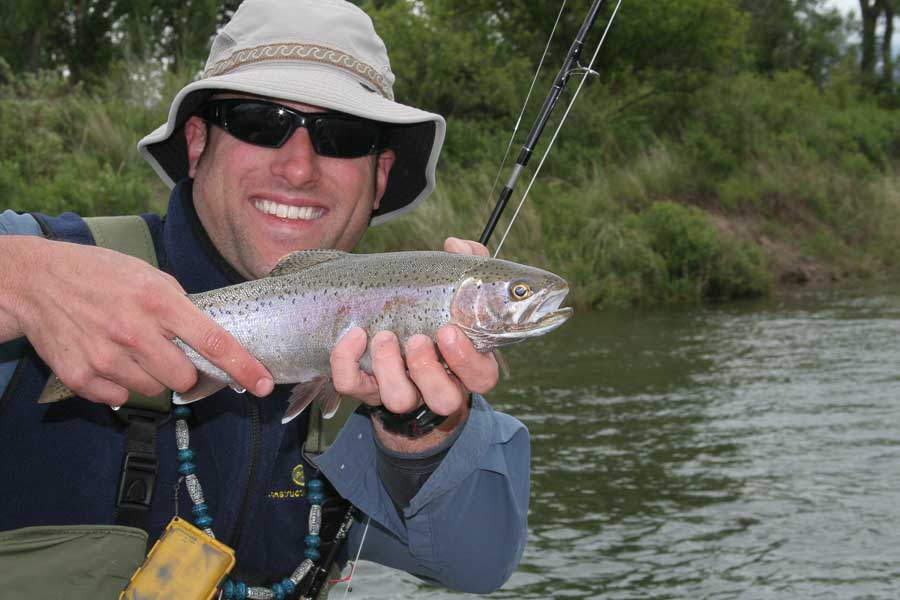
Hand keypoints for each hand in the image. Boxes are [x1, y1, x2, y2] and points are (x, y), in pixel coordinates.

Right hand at [1, 237, 272, 405]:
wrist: (37, 281)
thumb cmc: (101, 275)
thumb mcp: (149, 277)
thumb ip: (181, 307)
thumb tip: (212, 340)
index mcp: (158, 301)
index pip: (212, 341)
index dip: (243, 367)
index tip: (263, 384)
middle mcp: (134, 330)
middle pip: (185, 379)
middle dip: (184, 372)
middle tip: (166, 352)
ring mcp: (106, 356)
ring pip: (154, 392)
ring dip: (150, 377)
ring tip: (129, 348)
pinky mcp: (81, 376)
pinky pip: (120, 398)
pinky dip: (119, 384)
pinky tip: (106, 357)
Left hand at [330, 237, 498, 449]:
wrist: (397, 332)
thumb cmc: (436, 310)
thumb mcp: (456, 286)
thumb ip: (468, 263)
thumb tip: (455, 246)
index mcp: (467, 364)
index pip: (481, 377)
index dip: (467, 361)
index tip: (448, 330)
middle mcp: (437, 385)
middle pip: (444, 400)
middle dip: (428, 370)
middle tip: (417, 339)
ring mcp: (402, 389)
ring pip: (399, 399)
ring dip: (390, 369)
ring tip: (385, 337)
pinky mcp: (366, 388)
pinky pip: (352, 386)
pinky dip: (348, 363)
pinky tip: (354, 336)